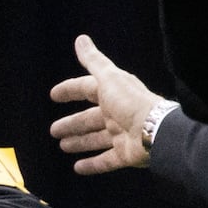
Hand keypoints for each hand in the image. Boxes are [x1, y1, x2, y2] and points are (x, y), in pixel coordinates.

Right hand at [49, 35, 161, 174]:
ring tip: (62, 145)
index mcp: (112, 93)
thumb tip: (80, 39)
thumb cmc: (130, 102)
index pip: (86, 89)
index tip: (53, 95)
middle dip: (72, 123)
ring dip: (80, 142)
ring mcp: (121, 135)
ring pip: (96, 139)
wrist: (155, 131)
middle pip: (89, 118)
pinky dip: (92, 165)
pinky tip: (77, 168)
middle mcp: (116, 113)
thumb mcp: (109, 78)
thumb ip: (94, 61)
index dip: (70, 91)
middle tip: (53, 130)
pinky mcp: (124, 155)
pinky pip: (105, 161)